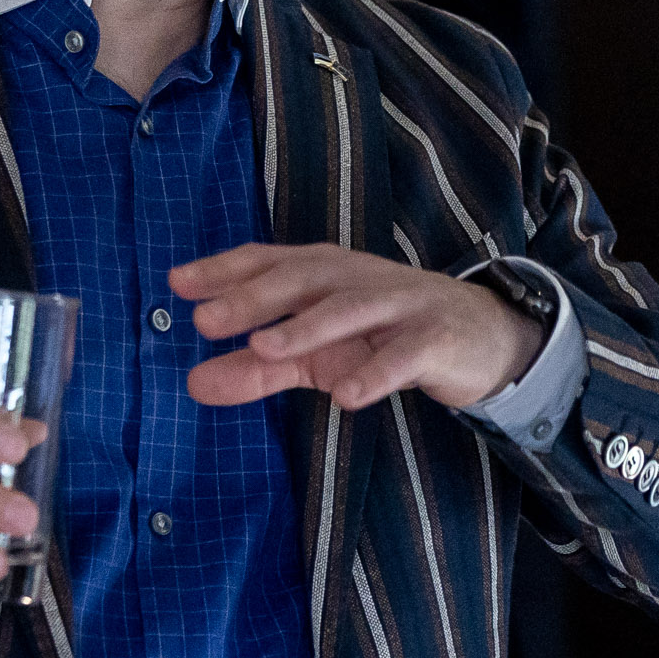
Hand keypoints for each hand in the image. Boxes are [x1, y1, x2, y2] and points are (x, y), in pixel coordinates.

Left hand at [172, 244, 543, 412]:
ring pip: (352, 308)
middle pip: (304, 279)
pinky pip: (406, 353)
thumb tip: (193, 383)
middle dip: (255, 296)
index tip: (177, 282)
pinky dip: (378, 371)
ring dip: (308, 327)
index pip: (271, 262)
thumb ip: (260, 368)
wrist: (481, 337)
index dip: (225, 269)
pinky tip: (348, 395)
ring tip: (266, 348)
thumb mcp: (319, 355)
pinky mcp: (437, 339)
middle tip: (206, 319)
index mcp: (328, 274)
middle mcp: (360, 279)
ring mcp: (402, 305)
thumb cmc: (386, 337)